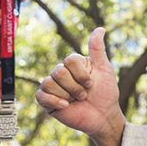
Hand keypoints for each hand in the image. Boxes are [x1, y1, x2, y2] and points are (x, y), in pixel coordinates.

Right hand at [36, 27, 124, 145]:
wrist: (103, 116)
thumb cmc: (106, 93)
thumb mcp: (104, 69)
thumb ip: (98, 50)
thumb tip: (100, 28)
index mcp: (73, 64)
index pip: (69, 60)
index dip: (82, 74)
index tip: (91, 84)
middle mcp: (61, 73)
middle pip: (59, 72)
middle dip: (75, 87)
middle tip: (84, 95)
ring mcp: (54, 87)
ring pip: (49, 83)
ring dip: (67, 95)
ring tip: (76, 101)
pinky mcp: (48, 101)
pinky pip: (40, 95)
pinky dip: (53, 100)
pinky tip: (65, 105)